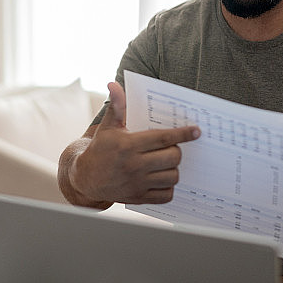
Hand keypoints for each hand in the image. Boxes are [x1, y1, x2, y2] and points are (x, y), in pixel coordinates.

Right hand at [69, 82, 200, 204]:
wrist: (86, 178)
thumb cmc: (100, 149)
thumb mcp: (108, 126)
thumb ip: (117, 106)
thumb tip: (114, 84)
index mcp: (129, 145)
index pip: (163, 138)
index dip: (183, 134)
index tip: (196, 131)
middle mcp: (134, 165)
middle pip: (172, 157)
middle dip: (176, 151)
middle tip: (171, 148)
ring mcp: (137, 183)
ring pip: (172, 176)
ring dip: (173, 168)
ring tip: (165, 162)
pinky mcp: (139, 197)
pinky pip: (166, 195)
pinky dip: (168, 187)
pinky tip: (161, 177)